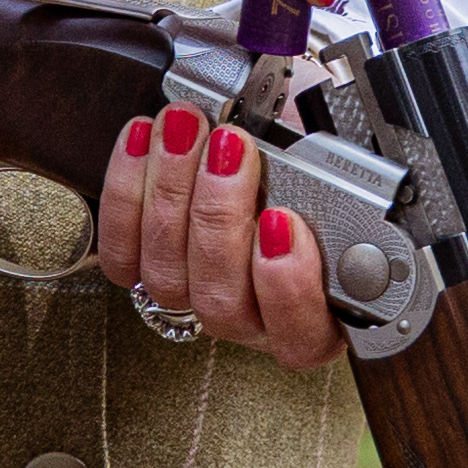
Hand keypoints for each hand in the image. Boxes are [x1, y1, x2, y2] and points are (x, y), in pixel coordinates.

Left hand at [93, 97, 339, 369]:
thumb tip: (334, 150)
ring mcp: (195, 298)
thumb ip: (344, 175)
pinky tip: (143, 141)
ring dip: (172, 192)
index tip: (282, 221)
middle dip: (219, 215)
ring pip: (167, 277)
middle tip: (230, 147)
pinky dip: (127, 194)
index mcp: (318, 311)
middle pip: (222, 301)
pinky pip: (122, 255)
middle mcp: (253, 318)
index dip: (289, 288)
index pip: (304, 337)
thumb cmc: (313, 157)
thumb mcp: (345, 163)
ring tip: (186, 130)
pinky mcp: (144, 273)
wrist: (264, 136)